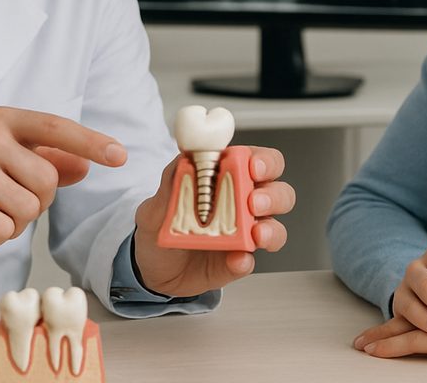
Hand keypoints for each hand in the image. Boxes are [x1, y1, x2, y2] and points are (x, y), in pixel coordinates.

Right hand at [0, 106, 126, 250]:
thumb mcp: (5, 155)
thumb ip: (48, 158)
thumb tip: (87, 164)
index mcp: (2, 120)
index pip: (56, 128)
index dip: (91, 142)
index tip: (120, 156)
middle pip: (47, 181)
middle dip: (36, 199)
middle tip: (5, 196)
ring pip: (29, 209)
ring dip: (15, 220)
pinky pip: (5, 230)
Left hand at [130, 146, 294, 297]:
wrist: (148, 266)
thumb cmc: (160, 225)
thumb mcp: (156, 200)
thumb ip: (171, 181)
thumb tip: (186, 164)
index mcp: (229, 178)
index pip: (259, 161)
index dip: (264, 161)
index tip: (252, 166)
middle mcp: (244, 204)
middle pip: (278, 193)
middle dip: (272, 196)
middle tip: (254, 202)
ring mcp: (244, 235)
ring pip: (275, 228)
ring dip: (270, 229)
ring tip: (256, 234)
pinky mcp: (236, 262)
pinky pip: (249, 262)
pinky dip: (244, 261)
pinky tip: (235, 260)